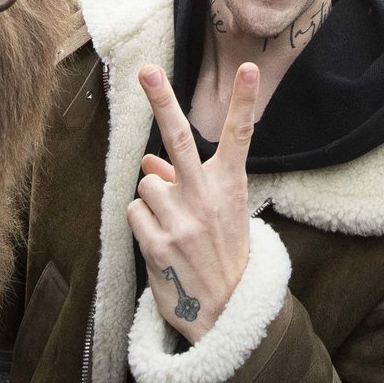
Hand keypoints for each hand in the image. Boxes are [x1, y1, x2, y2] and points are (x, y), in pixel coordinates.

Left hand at [126, 62, 258, 340]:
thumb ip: (186, 182)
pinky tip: (161, 241)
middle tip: (146, 69)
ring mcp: (181, 220)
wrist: (226, 314)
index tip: (248, 68)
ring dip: (154, 199)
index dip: (244, 100)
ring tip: (174, 225)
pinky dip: (143, 221)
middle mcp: (206, 198)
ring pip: (147, 182)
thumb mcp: (218, 213)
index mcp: (230, 186)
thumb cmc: (222, 252)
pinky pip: (134, 210)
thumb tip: (148, 159)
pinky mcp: (157, 244)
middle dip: (162, 100)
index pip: (239, 136)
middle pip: (179, 138)